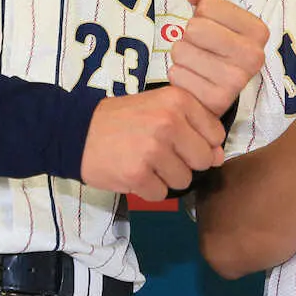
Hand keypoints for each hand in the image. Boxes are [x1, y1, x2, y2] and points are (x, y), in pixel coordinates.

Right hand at [81, 86, 224, 200]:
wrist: (76, 131)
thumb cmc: (122, 119)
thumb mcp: (159, 107)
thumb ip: (193, 126)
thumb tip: (220, 157)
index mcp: (178, 100)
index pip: (215, 133)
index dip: (201, 143)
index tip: (181, 141)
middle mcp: (168, 122)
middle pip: (203, 160)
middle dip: (185, 162)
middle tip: (160, 153)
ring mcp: (153, 149)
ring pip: (183, 180)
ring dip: (166, 177)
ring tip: (144, 161)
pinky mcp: (137, 175)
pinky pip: (161, 195)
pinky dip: (148, 189)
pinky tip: (133, 172)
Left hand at [168, 0, 268, 114]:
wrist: (216, 89)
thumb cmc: (216, 47)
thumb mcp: (218, 18)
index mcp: (258, 30)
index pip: (208, 6)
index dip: (201, 14)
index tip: (212, 27)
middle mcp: (254, 56)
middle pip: (194, 28)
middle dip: (189, 35)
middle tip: (201, 47)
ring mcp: (237, 80)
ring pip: (181, 50)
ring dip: (181, 55)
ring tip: (196, 63)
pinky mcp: (216, 100)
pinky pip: (176, 73)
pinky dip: (179, 75)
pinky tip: (193, 80)